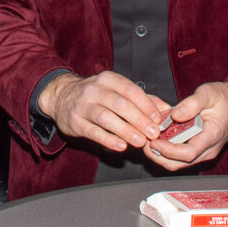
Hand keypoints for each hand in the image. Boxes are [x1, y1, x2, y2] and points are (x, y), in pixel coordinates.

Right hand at [37, 71, 164, 151]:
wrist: (60, 97)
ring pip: (106, 118)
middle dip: (139, 119)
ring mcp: (82, 105)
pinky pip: (93, 132)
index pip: (130, 90)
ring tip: (140, 142)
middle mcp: (94, 90)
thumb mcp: (116, 90)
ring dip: (126, 130)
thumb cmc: (96, 96)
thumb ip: (142, 99)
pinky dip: (108, 140)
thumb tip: (166, 109)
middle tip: (153, 133)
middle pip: (120, 104)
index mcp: (108, 79)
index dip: (146, 104)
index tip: (158, 119)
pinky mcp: (74, 122)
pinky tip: (121, 147)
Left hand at [145, 79, 227, 170]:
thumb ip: (192, 103)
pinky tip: (156, 138)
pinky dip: (166, 151)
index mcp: (212, 137)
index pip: (188, 153)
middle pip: (179, 163)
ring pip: (178, 163)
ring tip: (146, 139)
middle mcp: (208, 149)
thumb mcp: (208, 94)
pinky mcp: (198, 149)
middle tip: (143, 141)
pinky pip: (180, 156)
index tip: (153, 141)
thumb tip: (176, 114)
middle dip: (158, 155)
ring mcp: (203, 151)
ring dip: (160, 154)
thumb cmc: (224, 98)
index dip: (168, 150)